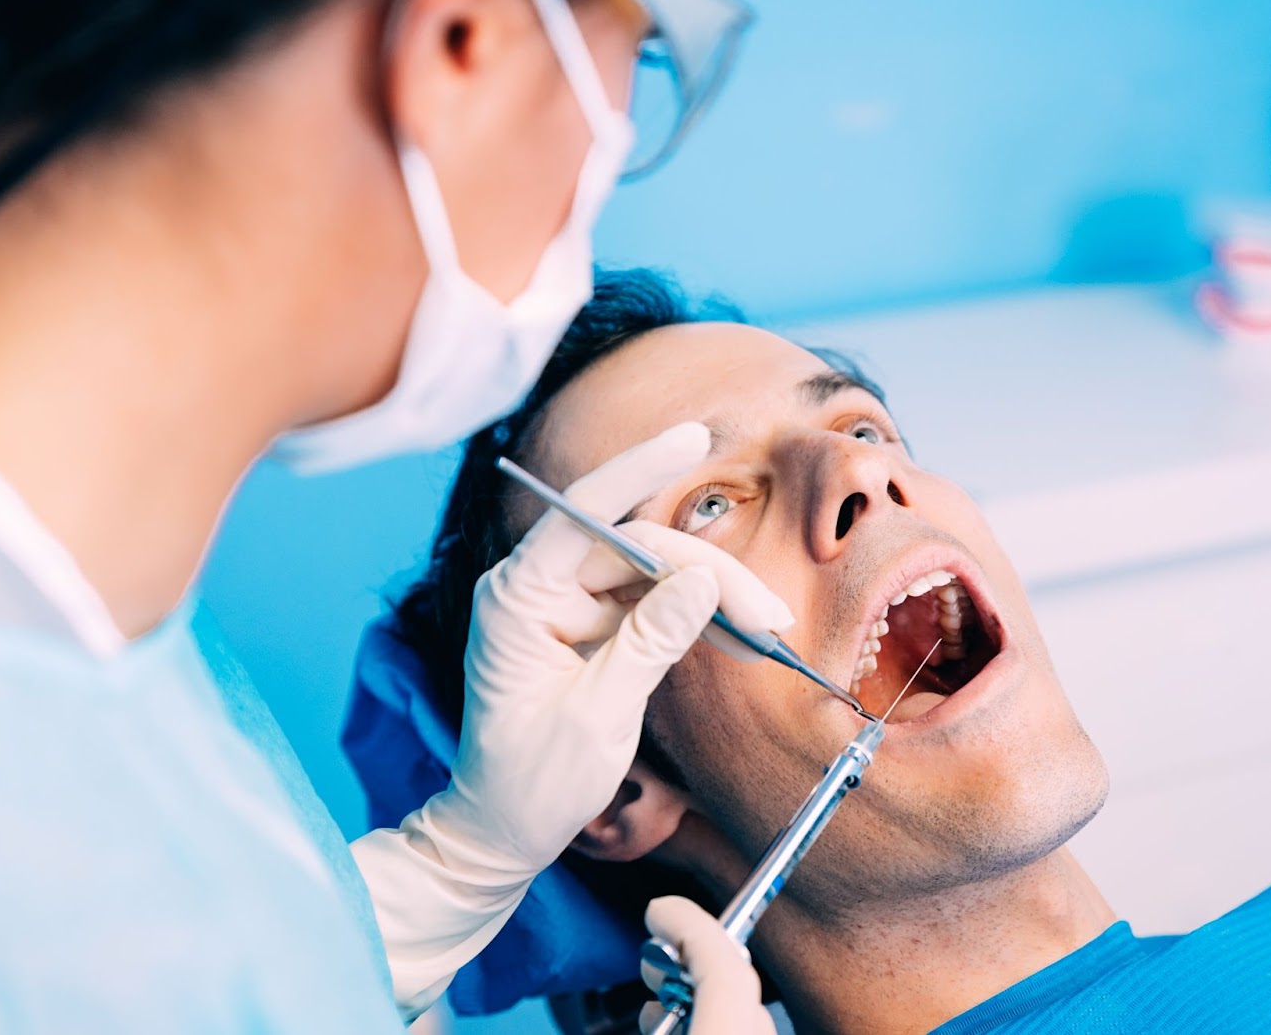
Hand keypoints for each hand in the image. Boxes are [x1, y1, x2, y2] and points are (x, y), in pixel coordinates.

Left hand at [351, 422, 794, 1016]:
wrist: (502, 832)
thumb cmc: (530, 784)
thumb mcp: (595, 719)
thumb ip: (648, 644)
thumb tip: (699, 583)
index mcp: (516, 597)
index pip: (584, 513)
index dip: (639, 470)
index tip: (691, 438)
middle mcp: (538, 589)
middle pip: (637, 548)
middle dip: (708, 574)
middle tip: (769, 616)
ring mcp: (566, 607)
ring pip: (654, 573)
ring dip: (712, 595)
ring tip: (767, 627)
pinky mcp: (592, 630)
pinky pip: (652, 604)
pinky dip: (697, 616)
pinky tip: (739, 633)